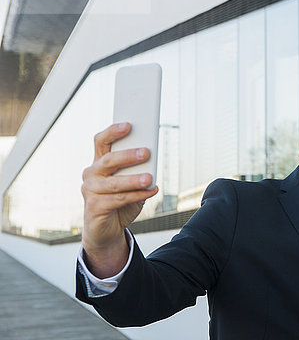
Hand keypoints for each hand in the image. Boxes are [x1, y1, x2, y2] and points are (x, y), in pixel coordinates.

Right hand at [80, 123, 158, 276]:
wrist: (107, 229)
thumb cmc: (120, 201)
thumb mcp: (131, 183)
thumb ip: (137, 170)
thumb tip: (152, 160)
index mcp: (99, 162)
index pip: (101, 141)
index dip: (113, 131)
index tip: (128, 125)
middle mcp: (91, 173)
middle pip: (108, 160)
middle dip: (128, 155)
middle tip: (146, 152)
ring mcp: (90, 190)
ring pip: (114, 182)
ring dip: (134, 179)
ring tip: (151, 178)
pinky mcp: (94, 206)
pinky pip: (118, 199)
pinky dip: (137, 195)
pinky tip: (151, 191)